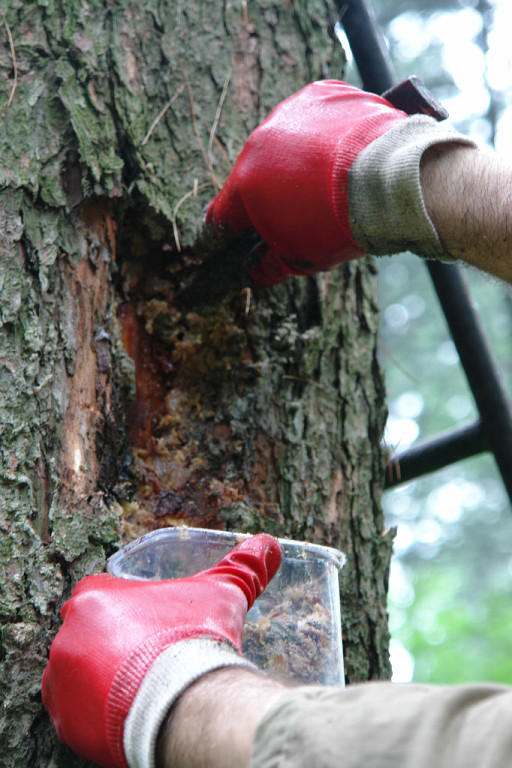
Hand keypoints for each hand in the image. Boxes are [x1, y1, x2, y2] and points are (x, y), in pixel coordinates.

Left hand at [42, 533, 281, 767]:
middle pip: (90, 634)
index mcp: (95, 595)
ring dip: (103, 677)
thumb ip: (243, 566)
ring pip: (79, 673)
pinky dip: (97, 713)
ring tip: (143, 686)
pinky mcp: (64, 720)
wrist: (183, 701)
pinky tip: (129, 710)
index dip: (132, 609)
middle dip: (117, 644)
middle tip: (152, 658)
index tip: (153, 624)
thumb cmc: (196, 639)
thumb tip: (269, 544)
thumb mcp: (223, 594)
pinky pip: (75, 713)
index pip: (104, 593)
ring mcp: (61, 679)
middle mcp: (68, 633)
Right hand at [206, 80, 407, 283]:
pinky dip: (321, 134)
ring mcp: (290, 113)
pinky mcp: (321, 94)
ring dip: (294, 161)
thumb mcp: (301, 258)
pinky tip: (340, 153)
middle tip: (291, 211)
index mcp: (246, 185)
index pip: (221, 216)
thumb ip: (268, 265)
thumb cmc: (341, 223)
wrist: (389, 179)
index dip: (216, 236)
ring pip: (283, 143)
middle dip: (267, 195)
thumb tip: (254, 271)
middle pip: (254, 175)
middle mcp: (260, 142)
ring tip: (324, 182)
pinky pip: (313, 117)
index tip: (214, 244)